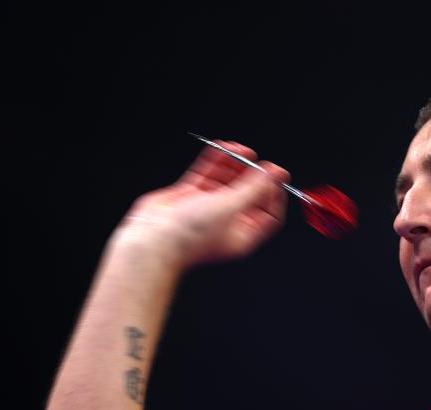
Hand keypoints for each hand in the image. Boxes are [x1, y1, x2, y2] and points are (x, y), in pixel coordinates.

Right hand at [114, 141, 289, 271]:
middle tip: (258, 160)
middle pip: (247, 193)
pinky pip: (206, 174)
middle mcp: (226, 222)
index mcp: (242, 234)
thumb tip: (276, 173)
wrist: (154, 239)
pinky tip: (223, 148)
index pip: (268, 213)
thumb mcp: (232, 207)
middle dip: (253, 175)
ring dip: (234, 164)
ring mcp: (207, 207)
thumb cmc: (191, 235)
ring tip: (239, 149)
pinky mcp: (189, 195)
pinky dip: (215, 161)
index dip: (274, 194)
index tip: (276, 175)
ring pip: (226, 181)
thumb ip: (255, 188)